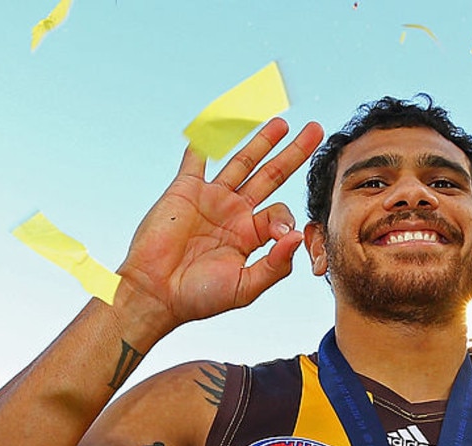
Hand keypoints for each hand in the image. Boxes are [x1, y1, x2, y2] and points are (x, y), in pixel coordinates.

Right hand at [117, 118, 324, 334]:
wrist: (156, 293)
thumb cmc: (200, 297)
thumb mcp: (246, 287)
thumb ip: (276, 265)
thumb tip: (296, 236)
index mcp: (250, 235)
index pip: (280, 213)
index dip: (285, 218)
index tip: (279, 235)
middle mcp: (234, 213)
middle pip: (271, 176)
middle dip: (293, 154)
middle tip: (315, 131)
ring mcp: (210, 199)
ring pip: (241, 162)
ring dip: (261, 141)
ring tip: (281, 122)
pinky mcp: (184, 191)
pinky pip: (196, 161)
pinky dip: (204, 143)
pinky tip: (216, 124)